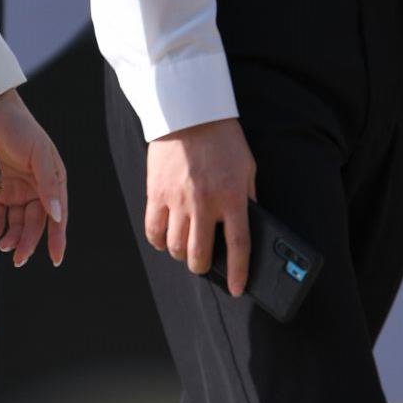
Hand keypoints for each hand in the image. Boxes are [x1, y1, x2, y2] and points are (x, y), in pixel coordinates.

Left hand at [0, 90, 66, 268]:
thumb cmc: (19, 127)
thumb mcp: (39, 154)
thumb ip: (48, 185)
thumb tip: (57, 215)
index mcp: (52, 180)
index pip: (58, 215)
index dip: (57, 238)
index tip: (56, 258)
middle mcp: (35, 187)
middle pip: (35, 223)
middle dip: (29, 241)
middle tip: (19, 257)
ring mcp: (15, 188)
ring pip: (17, 222)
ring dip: (12, 236)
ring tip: (4, 245)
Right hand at [146, 116, 256, 291]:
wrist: (189, 113)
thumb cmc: (222, 140)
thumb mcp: (247, 168)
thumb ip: (247, 198)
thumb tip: (248, 228)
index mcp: (232, 197)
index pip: (238, 246)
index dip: (238, 272)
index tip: (236, 289)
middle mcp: (205, 203)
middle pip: (200, 253)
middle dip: (202, 267)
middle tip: (204, 266)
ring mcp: (177, 200)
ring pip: (176, 247)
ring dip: (181, 255)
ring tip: (185, 251)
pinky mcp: (156, 193)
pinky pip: (153, 229)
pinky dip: (159, 242)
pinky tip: (164, 241)